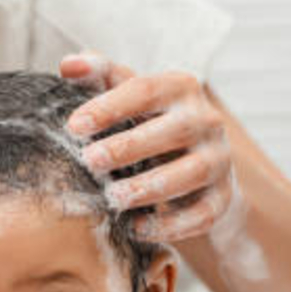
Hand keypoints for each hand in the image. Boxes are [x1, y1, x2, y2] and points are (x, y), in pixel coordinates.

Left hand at [60, 52, 236, 243]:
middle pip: (173, 130)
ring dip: (149, 186)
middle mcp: (206, 120)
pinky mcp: (222, 198)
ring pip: (190, 172)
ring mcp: (219, 160)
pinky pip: (202, 214)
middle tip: (90, 162)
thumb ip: (100, 77)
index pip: (145, 91)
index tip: (74, 126)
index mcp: (181, 88)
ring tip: (113, 198)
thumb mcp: (128, 96)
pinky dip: (170, 224)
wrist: (197, 167)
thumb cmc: (150, 124)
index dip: (109, 107)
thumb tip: (68, 64)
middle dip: (129, 147)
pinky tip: (137, 227)